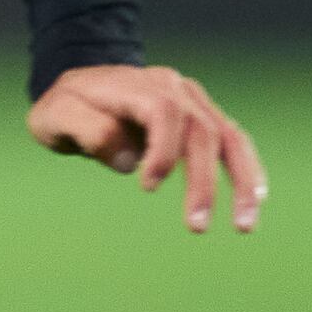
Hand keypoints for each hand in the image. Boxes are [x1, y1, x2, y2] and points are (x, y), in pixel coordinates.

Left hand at [29, 62, 264, 233]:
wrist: (84, 86)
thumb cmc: (66, 106)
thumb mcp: (55, 115)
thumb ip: (86, 131)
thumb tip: (129, 160)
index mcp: (137, 84)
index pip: (164, 113)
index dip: (162, 150)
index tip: (147, 186)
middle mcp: (173, 87)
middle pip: (201, 130)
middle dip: (204, 181)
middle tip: (197, 226)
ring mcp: (193, 100)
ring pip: (229, 136)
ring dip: (241, 180)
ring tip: (245, 224)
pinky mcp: (202, 116)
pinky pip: (232, 140)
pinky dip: (247, 169)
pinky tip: (256, 201)